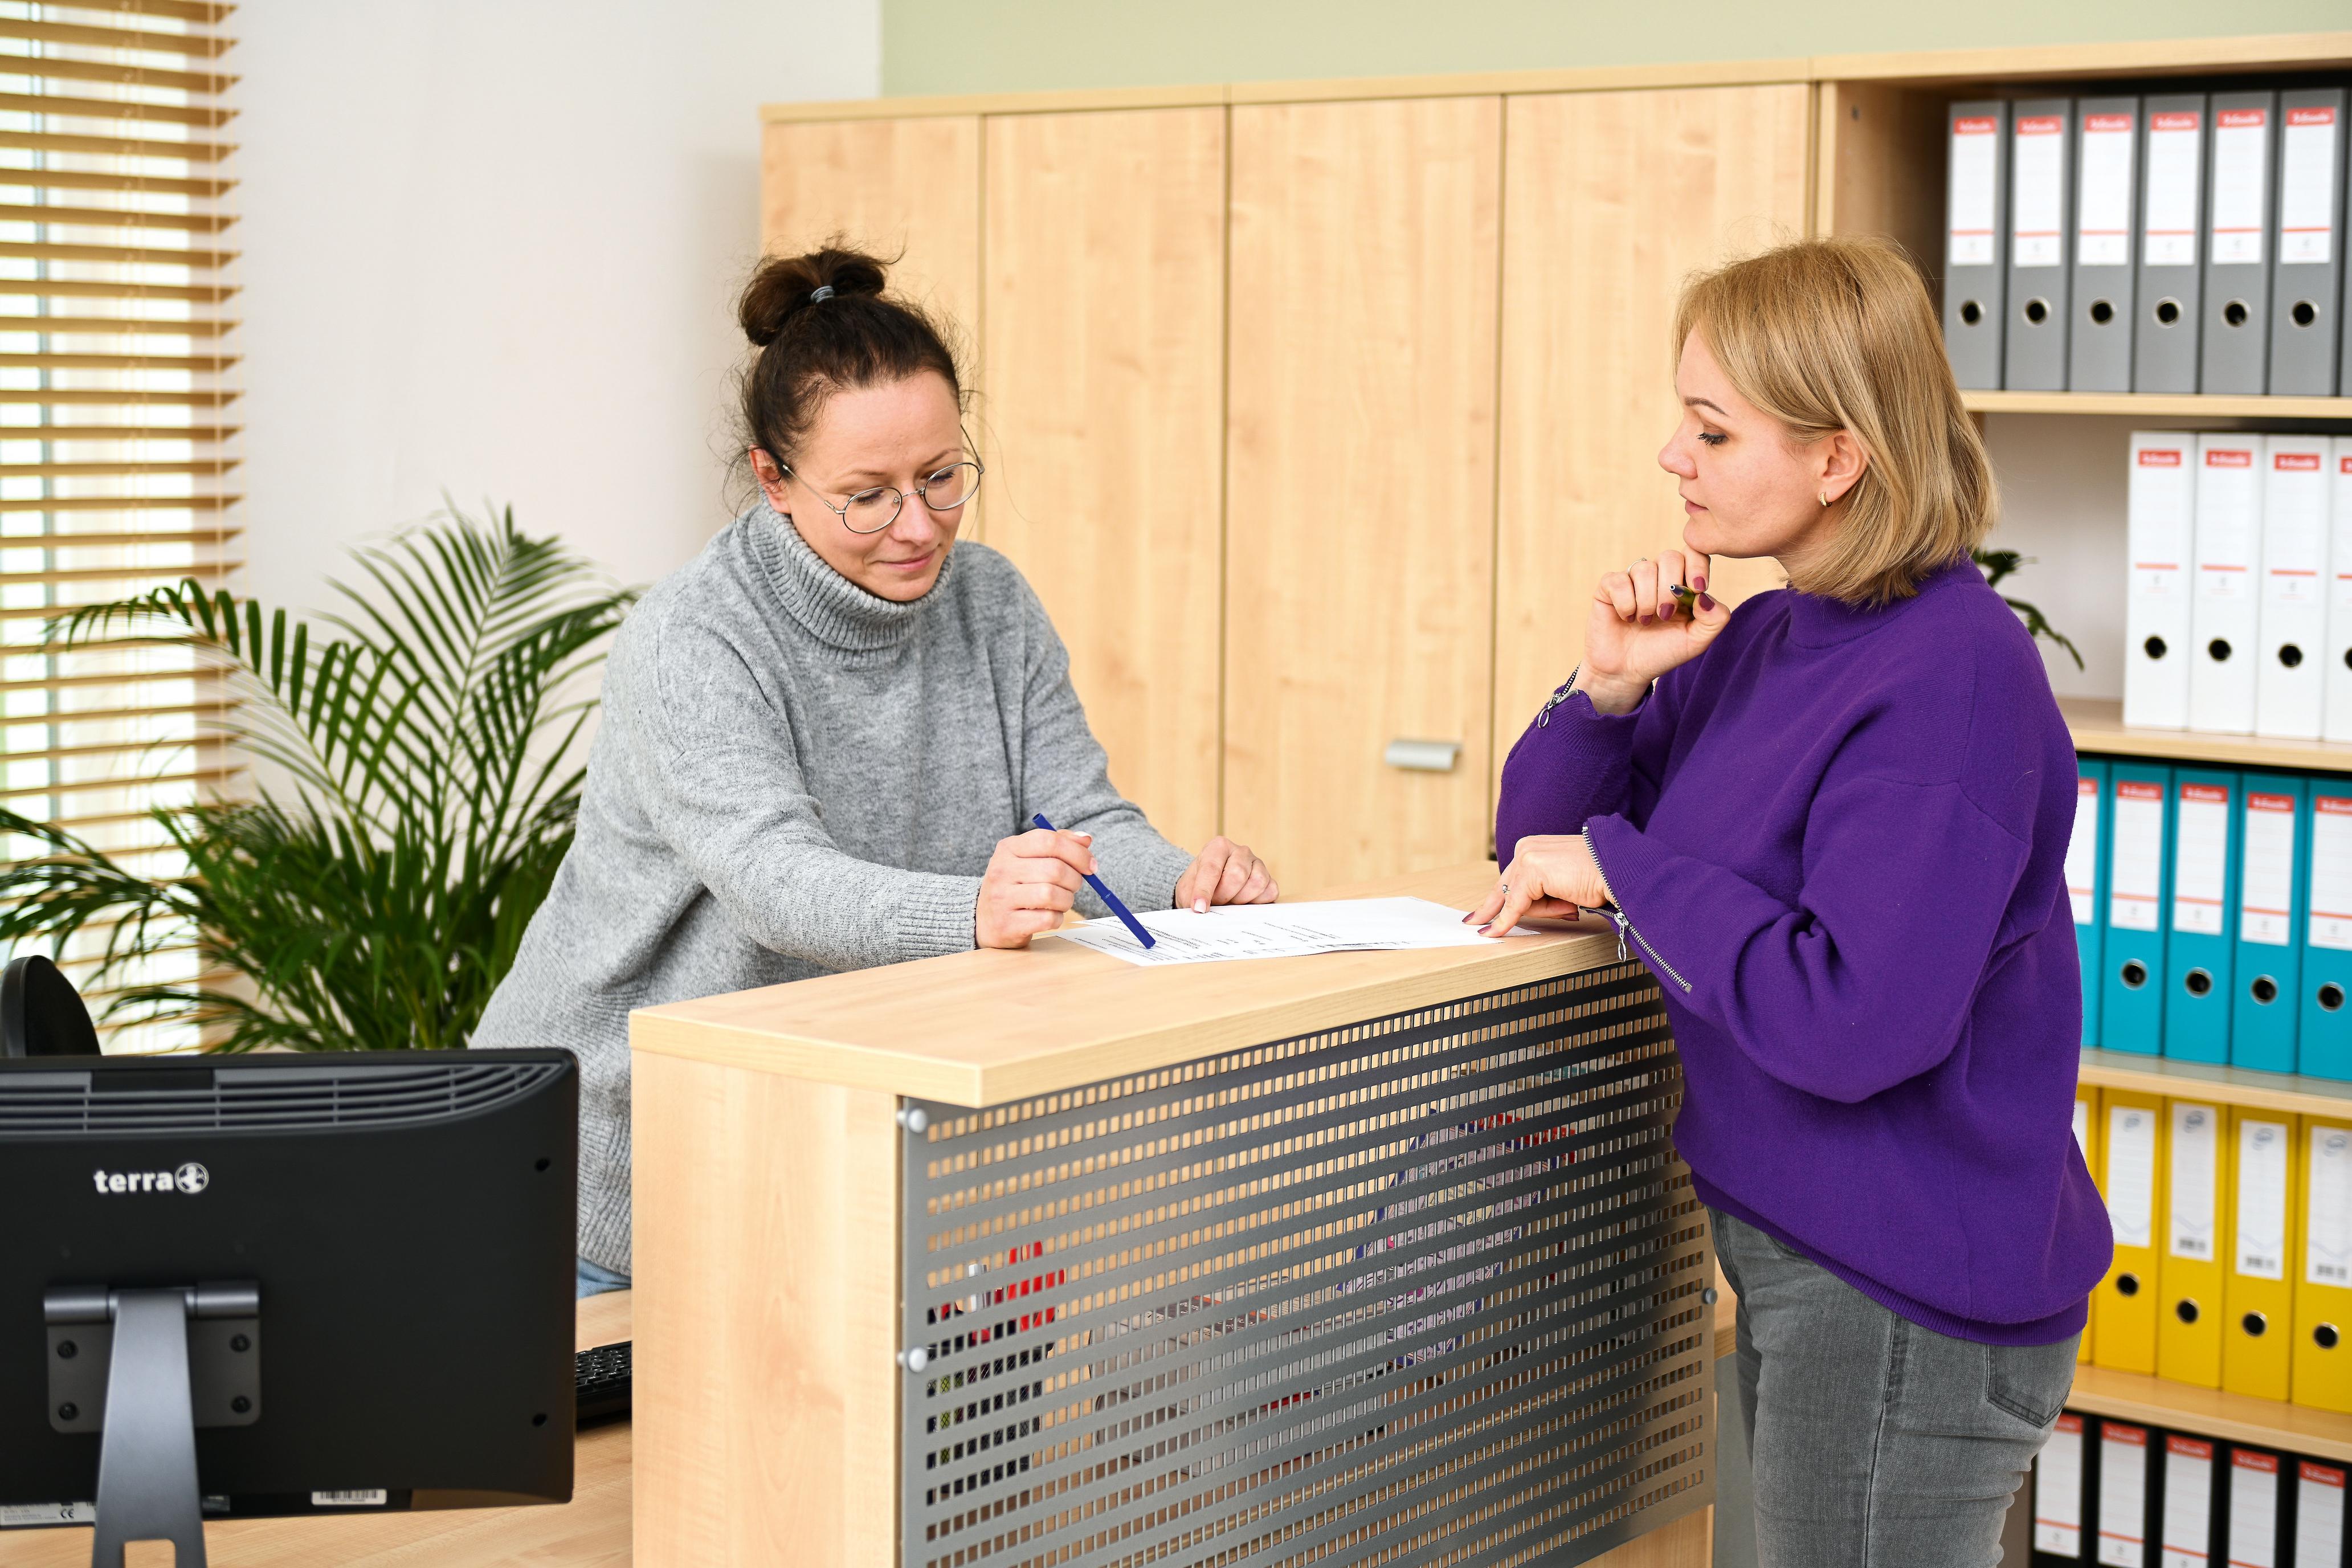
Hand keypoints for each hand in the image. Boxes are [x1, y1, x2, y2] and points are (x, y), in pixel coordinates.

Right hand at [976, 826, 1095, 948]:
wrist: (984, 918)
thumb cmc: (1015, 885)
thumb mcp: (1028, 857)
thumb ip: (1058, 844)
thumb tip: (1086, 839)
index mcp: (1008, 848)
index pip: (1048, 840)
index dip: (1077, 852)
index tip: (1090, 865)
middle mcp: (1001, 870)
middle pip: (1055, 869)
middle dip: (1075, 880)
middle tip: (1073, 886)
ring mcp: (1002, 898)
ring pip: (1052, 895)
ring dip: (1067, 900)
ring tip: (1061, 901)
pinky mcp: (1007, 924)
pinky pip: (1047, 919)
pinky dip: (1056, 918)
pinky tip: (1049, 916)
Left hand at [1173, 836, 1276, 912]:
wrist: (1209, 890)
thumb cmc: (1198, 887)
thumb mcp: (1187, 890)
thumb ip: (1191, 897)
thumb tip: (1201, 909)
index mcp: (1218, 847)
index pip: (1212, 868)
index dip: (1204, 891)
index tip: (1199, 908)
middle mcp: (1240, 851)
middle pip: (1237, 875)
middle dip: (1224, 895)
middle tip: (1216, 903)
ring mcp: (1258, 864)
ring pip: (1257, 882)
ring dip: (1242, 899)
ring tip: (1231, 901)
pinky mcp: (1269, 879)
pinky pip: (1270, 891)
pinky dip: (1258, 902)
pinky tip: (1245, 903)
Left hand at [1466, 834, 1610, 936]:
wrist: (1617, 871)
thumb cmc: (1598, 878)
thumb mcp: (1562, 885)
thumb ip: (1540, 892)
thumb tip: (1518, 912)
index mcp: (1534, 845)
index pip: (1510, 878)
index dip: (1495, 899)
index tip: (1480, 914)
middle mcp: (1527, 846)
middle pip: (1507, 888)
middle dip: (1496, 910)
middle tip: (1472, 924)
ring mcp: (1528, 855)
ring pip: (1517, 899)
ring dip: (1544, 910)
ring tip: (1572, 903)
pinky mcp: (1532, 870)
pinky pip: (1515, 905)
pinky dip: (1505, 921)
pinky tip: (1491, 932)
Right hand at [1580, 549, 1731, 713]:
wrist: (1627, 671)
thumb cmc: (1663, 653)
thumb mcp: (1697, 641)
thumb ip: (1715, 619)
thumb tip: (1705, 595)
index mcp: (1683, 583)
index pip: (1694, 554)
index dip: (1697, 565)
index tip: (1697, 589)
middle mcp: (1659, 576)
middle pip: (1670, 557)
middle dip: (1669, 590)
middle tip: (1665, 616)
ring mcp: (1633, 579)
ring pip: (1644, 569)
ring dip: (1647, 601)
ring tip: (1644, 621)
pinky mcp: (1609, 587)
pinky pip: (1619, 581)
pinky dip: (1625, 604)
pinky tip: (1626, 618)